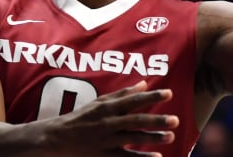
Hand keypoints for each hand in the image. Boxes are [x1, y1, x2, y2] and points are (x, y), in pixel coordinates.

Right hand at [41, 80, 177, 156]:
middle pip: (136, 120)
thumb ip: (122, 94)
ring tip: (170, 136)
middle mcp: (108, 123)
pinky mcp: (104, 156)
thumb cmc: (80, 118)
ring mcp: (106, 140)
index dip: (152, 96)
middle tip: (175, 119)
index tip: (169, 93)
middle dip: (156, 120)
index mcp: (108, 107)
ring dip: (153, 138)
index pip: (133, 100)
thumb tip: (144, 83)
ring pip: (133, 138)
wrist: (57, 138)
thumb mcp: (99, 102)